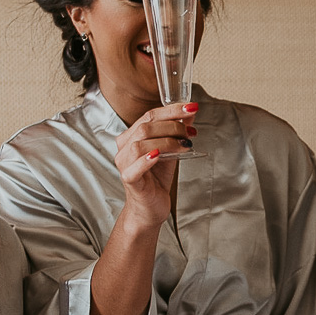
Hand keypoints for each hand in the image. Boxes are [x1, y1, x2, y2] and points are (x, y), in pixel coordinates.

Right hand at [113, 102, 196, 226]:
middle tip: (190, 133)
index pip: (149, 116)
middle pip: (145, 127)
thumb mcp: (171, 151)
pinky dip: (146, 159)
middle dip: (172, 126)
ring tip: (184, 145)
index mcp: (132, 136)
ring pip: (140, 144)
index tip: (191, 108)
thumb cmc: (157, 178)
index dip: (171, 110)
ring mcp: (124, 164)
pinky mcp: (128, 180)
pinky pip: (133, 167)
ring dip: (166, 141)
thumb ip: (177, 132)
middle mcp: (124, 148)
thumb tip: (190, 113)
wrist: (151, 207)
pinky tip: (159, 155)